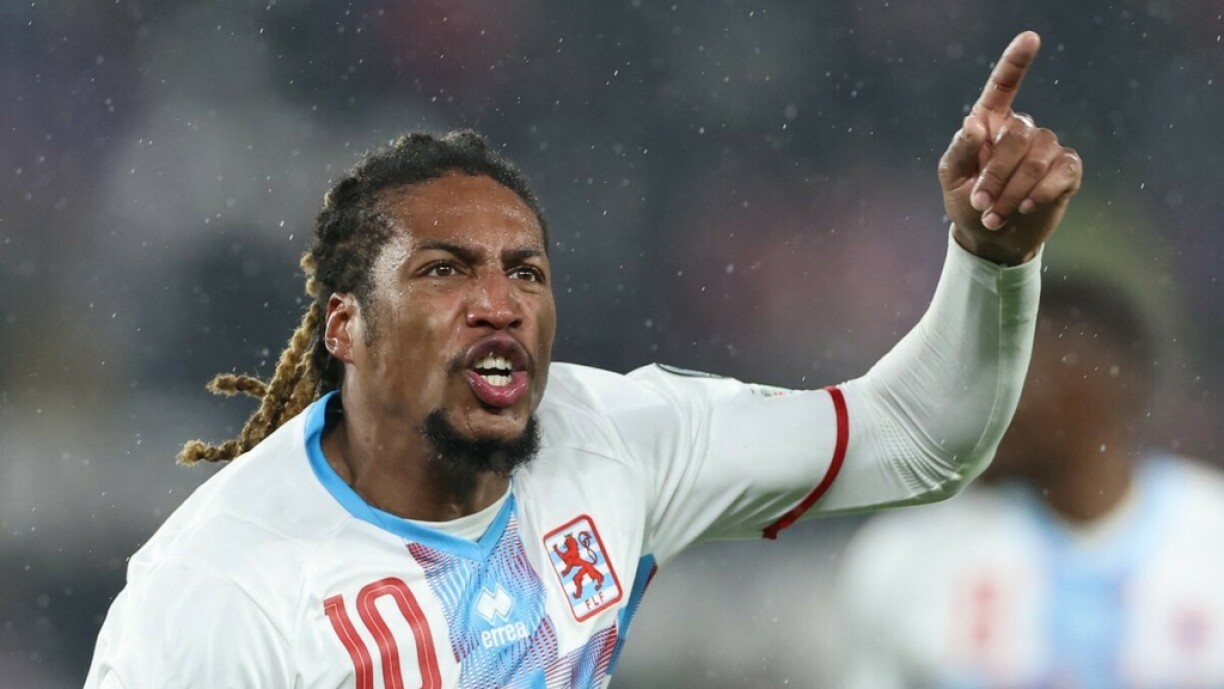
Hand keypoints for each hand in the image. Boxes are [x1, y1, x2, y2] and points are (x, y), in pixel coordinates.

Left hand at [938, 31, 1082, 264]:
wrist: (992, 239)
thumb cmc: (967, 203)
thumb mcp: (952, 178)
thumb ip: (960, 150)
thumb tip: (973, 122)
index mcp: (989, 125)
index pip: (1003, 87)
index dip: (1015, 62)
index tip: (1030, 38)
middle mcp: (1020, 131)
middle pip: (1018, 132)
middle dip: (997, 173)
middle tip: (980, 203)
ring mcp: (1046, 149)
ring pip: (1038, 155)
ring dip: (1014, 189)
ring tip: (996, 215)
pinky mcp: (1066, 171)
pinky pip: (1062, 170)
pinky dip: (1041, 190)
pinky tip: (1026, 207)